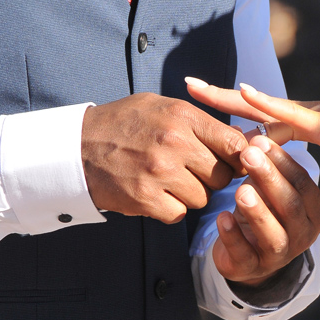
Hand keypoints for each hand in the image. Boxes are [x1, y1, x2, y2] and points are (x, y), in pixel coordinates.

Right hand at [81, 93, 248, 222]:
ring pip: (203, 197)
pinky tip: (157, 194)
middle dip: (214, 178)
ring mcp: (159, 172)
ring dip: (192, 194)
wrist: (77, 147)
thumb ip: (200, 120)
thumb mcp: (161, 106)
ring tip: (171, 181)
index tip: (233, 162)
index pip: (235, 144)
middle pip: (223, 175)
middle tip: (195, 173)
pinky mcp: (145, 198)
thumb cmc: (125, 124)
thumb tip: (242, 138)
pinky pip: (179, 213)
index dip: (239, 158)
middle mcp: (174, 143)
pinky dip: (172, 208)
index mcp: (183, 116)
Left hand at [186, 77, 319, 235]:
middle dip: (219, 98)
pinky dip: (265, 102)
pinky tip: (242, 91)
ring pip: (258, 105)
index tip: (214, 118)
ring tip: (195, 86)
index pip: (265, 125)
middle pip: (250, 108)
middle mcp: (302, 117)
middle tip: (187, 86)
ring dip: (227, 97)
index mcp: (309, 127)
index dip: (240, 121)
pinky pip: (287, 111)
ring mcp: (309, 115)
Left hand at [213, 135, 319, 285]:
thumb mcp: (270, 185)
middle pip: (291, 206)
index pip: (303, 184)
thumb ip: (268, 161)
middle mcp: (304, 235)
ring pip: (273, 235)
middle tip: (249, 155)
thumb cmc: (263, 209)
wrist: (246, 253)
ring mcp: (280, 256)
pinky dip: (233, 235)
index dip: (282, 161)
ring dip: (257, 211)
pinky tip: (222, 217)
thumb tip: (257, 132)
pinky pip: (244, 254)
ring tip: (240, 190)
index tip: (261, 141)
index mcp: (314, 211)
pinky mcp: (252, 269)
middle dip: (270, 179)